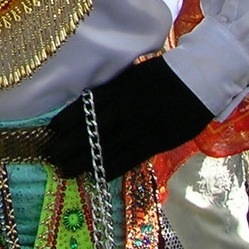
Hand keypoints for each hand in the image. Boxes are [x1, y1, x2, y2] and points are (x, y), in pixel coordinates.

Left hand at [44, 55, 214, 179]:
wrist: (199, 79)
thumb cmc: (163, 73)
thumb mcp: (132, 74)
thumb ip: (112, 89)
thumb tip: (89, 102)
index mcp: (117, 89)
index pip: (84, 108)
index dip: (65, 121)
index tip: (50, 131)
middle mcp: (124, 111)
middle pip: (89, 132)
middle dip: (67, 145)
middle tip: (50, 156)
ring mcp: (139, 129)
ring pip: (105, 149)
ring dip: (83, 162)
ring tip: (65, 170)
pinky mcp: (154, 143)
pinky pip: (127, 160)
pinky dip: (109, 168)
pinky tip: (95, 174)